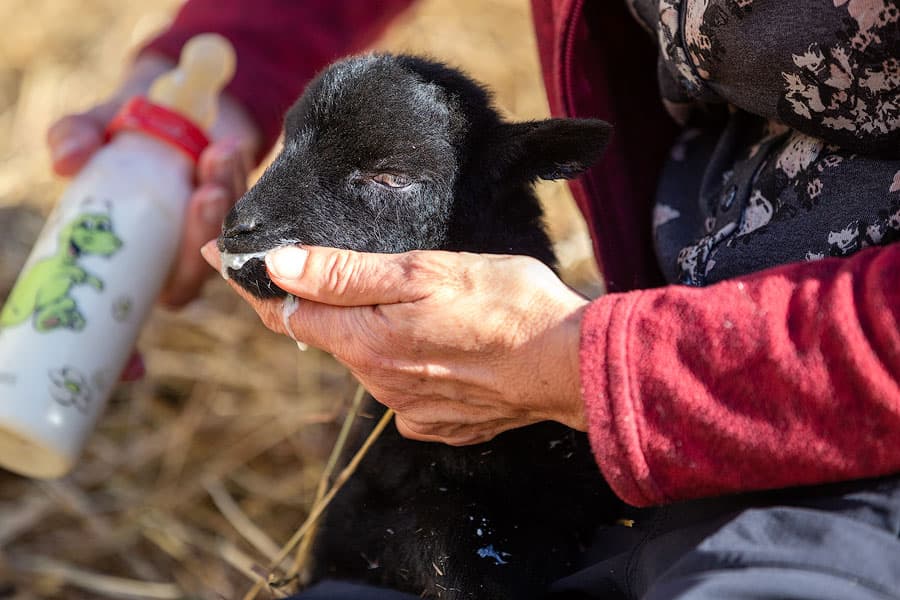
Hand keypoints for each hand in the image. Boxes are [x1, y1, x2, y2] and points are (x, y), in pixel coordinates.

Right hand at [47, 52, 260, 306]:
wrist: (173, 100)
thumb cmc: (127, 131)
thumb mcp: (95, 130)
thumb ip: (75, 140)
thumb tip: (66, 160)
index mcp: (150, 259)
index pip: (177, 291)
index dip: (184, 276)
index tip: (176, 241)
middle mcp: (192, 250)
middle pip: (213, 262)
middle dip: (210, 228)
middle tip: (207, 191)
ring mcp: (223, 225)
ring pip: (236, 227)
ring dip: (229, 192)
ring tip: (218, 154)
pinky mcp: (247, 200)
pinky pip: (252, 199)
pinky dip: (240, 174)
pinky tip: (229, 148)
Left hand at [201, 243, 589, 444]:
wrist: (569, 364)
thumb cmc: (504, 304)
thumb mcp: (422, 273)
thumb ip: (345, 275)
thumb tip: (277, 266)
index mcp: (366, 341)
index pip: (286, 312)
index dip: (251, 283)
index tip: (218, 256)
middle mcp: (378, 381)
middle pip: (328, 335)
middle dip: (317, 302)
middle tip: (323, 263)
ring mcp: (409, 408)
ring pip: (368, 358)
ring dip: (369, 330)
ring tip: (405, 298)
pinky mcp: (440, 422)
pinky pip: (404, 386)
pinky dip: (406, 360)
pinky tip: (439, 340)